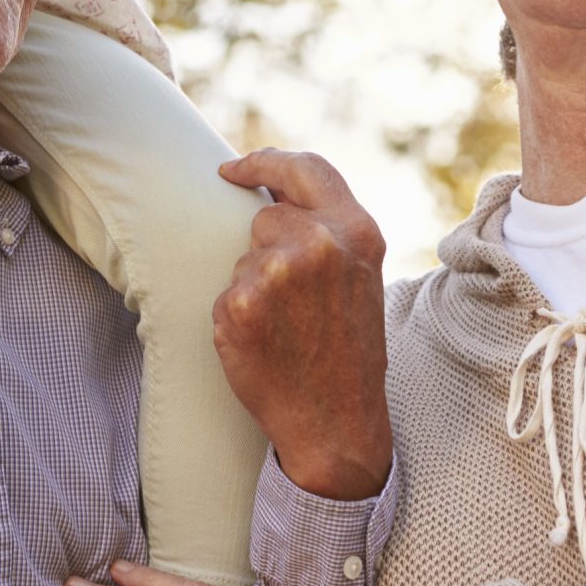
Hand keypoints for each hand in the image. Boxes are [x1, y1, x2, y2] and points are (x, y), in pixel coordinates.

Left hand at [212, 150, 390, 499]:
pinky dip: (237, 316)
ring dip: (254, 285)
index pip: (304, 168)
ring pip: (244, 258)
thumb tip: (270, 194)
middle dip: (269, 248)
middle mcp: (317, 243)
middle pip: (265, 217)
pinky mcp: (238, 304)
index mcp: (355, 230)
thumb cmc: (348, 350)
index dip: (264, 162)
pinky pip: (224, 293)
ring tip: (287, 327)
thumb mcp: (360, 276)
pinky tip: (265, 344)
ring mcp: (274, 273)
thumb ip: (329, 230)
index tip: (234, 169)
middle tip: (293, 300)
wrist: (338, 423)